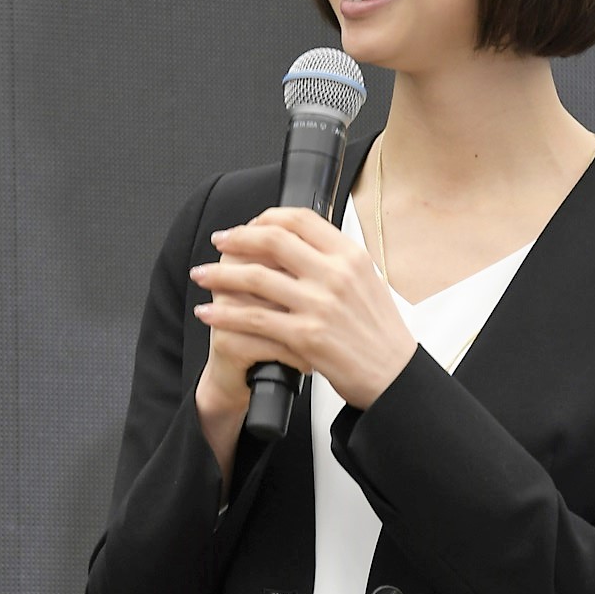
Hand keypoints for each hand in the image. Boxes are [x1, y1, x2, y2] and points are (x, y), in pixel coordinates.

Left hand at [190, 207, 416, 409]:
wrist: (393, 376)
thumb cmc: (380, 333)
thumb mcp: (367, 282)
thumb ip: (335, 261)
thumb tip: (298, 242)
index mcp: (351, 256)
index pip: (300, 219)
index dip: (266, 217)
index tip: (247, 225)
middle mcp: (335, 275)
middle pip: (272, 241)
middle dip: (236, 239)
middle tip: (218, 242)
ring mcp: (320, 305)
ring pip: (255, 278)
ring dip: (219, 275)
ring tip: (201, 276)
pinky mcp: (305, 336)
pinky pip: (253, 320)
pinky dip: (224, 315)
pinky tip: (209, 313)